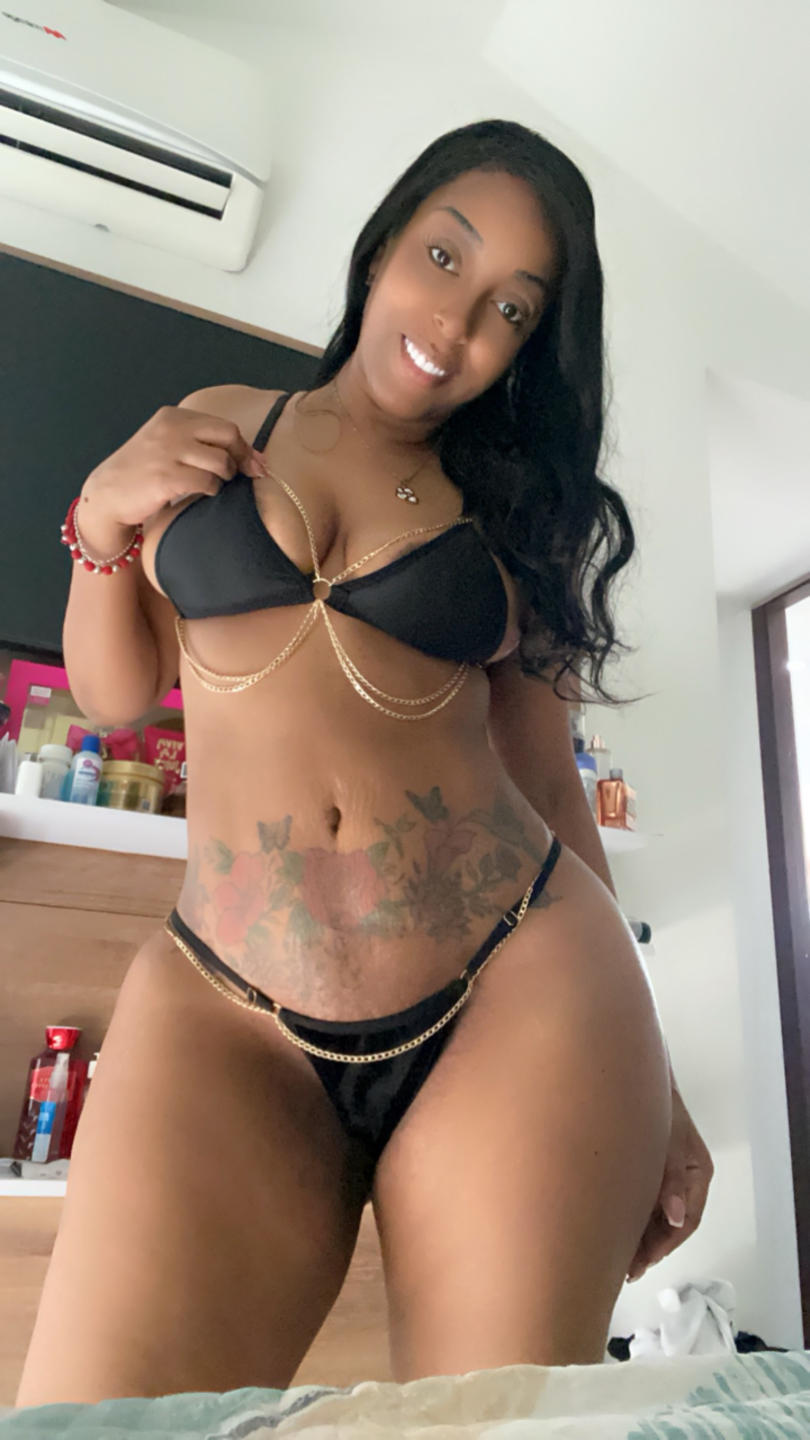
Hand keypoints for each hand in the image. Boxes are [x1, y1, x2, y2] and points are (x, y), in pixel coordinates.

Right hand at [82, 400, 263, 529]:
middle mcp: (171, 429)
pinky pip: (207, 483)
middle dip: (240, 458)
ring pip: (221, 462)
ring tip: (210, 485)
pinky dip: (211, 490)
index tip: (252, 464)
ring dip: (223, 477)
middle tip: (239, 475)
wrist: (108, 493)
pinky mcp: (166, 478)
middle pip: (228, 436)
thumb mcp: (167, 443)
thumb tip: (255, 458)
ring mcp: (168, 452)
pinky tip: (199, 494)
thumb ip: (201, 443)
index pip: (224, 426)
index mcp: (173, 416)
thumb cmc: (144, 472)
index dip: (243, 447)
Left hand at [626, 1082, 713, 1282]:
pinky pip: (645, 1200)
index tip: (643, 1262)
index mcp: (697, 1172)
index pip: (687, 1219)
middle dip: (650, 1247)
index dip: (665, 1244)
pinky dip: (633, 1217)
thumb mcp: (664, 1142)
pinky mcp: (650, 1168)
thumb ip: (670, 1180)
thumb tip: (674, 1218)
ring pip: (657, 1214)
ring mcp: (667, 1173)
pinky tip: (616, 1230)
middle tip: (627, 1269)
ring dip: (641, 1236)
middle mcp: (686, 1177)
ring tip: (618, 1259)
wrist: (633, 1076)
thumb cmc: (654, 1106)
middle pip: (671, 1221)